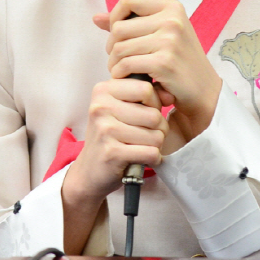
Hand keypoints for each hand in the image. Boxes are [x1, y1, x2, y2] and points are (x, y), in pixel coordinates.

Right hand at [64, 77, 167, 205]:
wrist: (89, 170)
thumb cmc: (111, 135)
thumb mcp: (121, 107)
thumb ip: (145, 96)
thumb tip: (170, 95)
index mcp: (103, 90)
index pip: (146, 88)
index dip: (154, 102)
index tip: (145, 111)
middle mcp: (101, 107)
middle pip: (153, 114)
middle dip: (159, 127)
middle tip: (147, 133)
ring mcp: (105, 130)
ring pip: (156, 135)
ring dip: (156, 144)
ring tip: (143, 146)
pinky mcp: (112, 153)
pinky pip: (151, 153)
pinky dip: (153, 158)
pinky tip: (142, 158)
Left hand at [93, 0, 221, 141]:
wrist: (204, 91)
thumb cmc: (180, 61)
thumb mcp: (161, 35)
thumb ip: (129, 24)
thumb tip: (96, 17)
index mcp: (172, 7)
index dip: (116, 16)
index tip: (119, 34)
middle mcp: (172, 19)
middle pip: (119, 27)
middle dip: (112, 46)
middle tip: (120, 59)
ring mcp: (169, 40)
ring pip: (119, 48)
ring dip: (115, 63)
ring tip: (124, 70)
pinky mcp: (163, 62)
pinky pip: (125, 65)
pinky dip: (121, 74)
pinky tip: (129, 78)